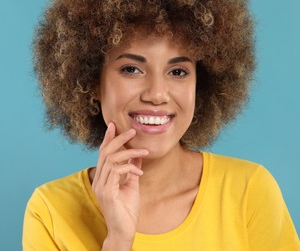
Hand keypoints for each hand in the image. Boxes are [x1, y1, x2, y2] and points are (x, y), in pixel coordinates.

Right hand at [92, 122, 148, 248]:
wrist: (124, 230)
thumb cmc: (127, 210)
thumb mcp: (132, 185)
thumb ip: (132, 170)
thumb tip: (137, 155)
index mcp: (103, 177)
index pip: (103, 153)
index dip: (108, 138)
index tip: (114, 125)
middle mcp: (98, 180)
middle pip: (105, 152)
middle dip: (118, 139)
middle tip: (132, 130)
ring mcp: (101, 186)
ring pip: (111, 159)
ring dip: (129, 152)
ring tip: (144, 151)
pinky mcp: (106, 192)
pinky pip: (116, 172)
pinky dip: (130, 167)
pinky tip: (140, 172)